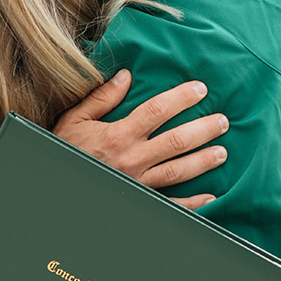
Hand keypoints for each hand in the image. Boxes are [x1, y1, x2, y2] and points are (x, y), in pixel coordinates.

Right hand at [52, 70, 227, 209]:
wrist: (57, 190)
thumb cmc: (66, 150)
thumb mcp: (75, 120)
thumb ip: (102, 99)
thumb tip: (125, 76)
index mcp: (119, 134)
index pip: (157, 110)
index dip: (182, 98)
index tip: (201, 89)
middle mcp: (132, 158)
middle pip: (176, 141)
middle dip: (203, 129)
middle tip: (223, 121)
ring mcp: (139, 182)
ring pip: (178, 171)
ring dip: (203, 161)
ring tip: (223, 153)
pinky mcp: (140, 201)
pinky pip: (171, 204)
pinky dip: (193, 203)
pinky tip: (211, 197)